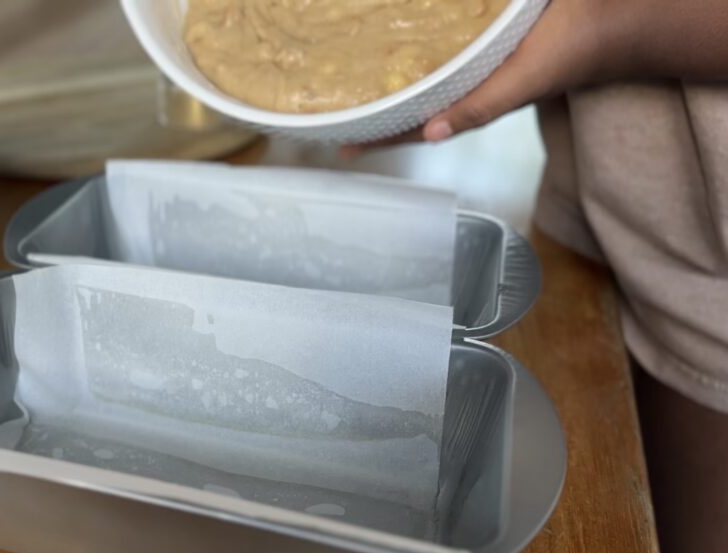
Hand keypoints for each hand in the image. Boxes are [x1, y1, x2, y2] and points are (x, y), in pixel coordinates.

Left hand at [345, 0, 727, 150]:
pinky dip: (416, 54)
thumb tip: (430, 133)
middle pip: (410, 107)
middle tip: (332, 112)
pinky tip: (399, 43)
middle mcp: (466, 87)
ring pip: (421, 81)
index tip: (338, 145)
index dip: (377, 138)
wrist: (608, 18)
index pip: (412, 128)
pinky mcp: (481, 43)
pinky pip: (439, 52)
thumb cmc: (568, 52)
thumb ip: (479, 108)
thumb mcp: (521, 82)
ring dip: (390, 84)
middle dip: (374, 113)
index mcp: (470, 103)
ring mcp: (472, 66)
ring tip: (354, 84)